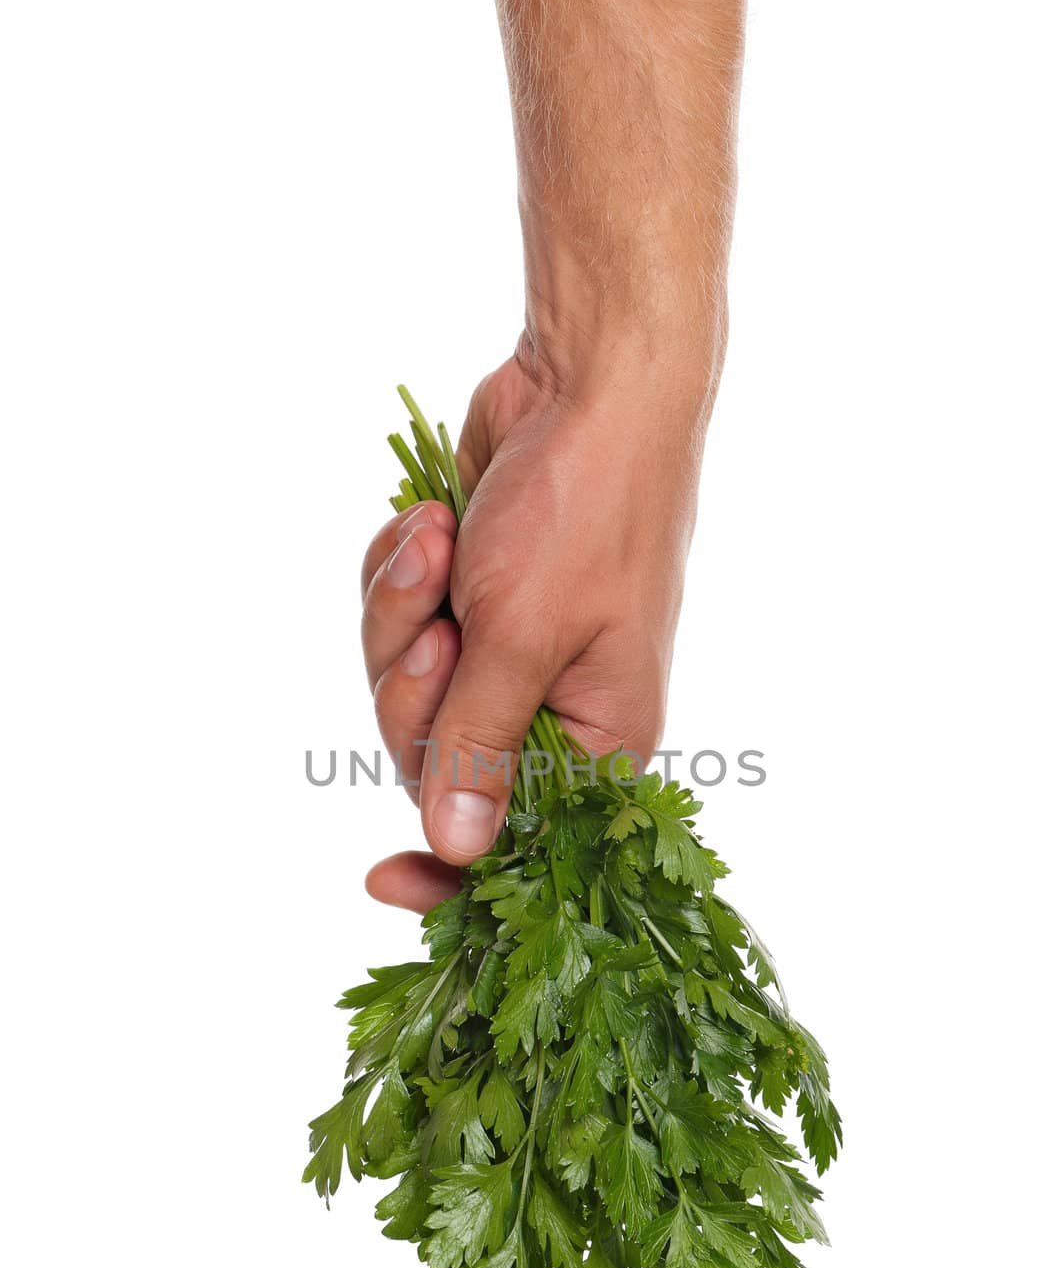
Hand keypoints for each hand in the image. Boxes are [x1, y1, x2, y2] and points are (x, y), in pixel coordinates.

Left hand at [360, 347, 710, 911]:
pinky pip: (394, 625)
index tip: (380, 882)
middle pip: (433, 759)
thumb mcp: (523, 638)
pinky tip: (431, 522)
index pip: (520, 842)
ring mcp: (503, 652)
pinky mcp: (464, 602)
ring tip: (437, 545)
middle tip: (442, 628)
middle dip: (414, 688)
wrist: (586, 385)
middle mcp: (551, 707)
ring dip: (401, 614)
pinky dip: (399, 576)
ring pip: (403, 688)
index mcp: (598, 739)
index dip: (451, 877)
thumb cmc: (585, 510)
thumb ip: (480, 746)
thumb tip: (459, 851)